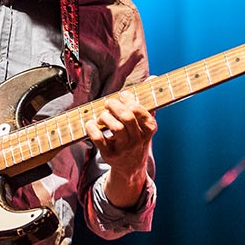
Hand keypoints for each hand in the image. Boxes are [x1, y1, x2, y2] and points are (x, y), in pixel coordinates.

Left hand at [85, 90, 156, 207]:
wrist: (131, 167)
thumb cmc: (137, 138)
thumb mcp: (145, 123)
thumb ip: (147, 101)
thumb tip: (153, 77)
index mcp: (149, 129)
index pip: (142, 112)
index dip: (130, 100)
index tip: (123, 95)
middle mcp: (138, 140)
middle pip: (128, 118)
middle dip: (116, 106)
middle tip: (109, 103)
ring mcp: (124, 148)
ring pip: (115, 128)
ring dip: (105, 117)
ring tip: (102, 115)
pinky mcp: (109, 155)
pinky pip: (99, 140)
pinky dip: (92, 129)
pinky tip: (91, 124)